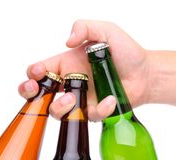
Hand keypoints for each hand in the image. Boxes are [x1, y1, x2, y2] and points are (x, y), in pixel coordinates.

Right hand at [18, 20, 149, 120]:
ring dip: (59, 107)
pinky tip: (110, 100)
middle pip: (38, 95)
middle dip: (30, 94)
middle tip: (36, 91)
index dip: (33, 74)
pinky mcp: (94, 113)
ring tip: (72, 99)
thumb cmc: (126, 52)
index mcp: (66, 64)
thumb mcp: (106, 30)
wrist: (146, 74)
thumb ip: (85, 27)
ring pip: (57, 112)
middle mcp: (70, 84)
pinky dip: (99, 110)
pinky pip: (88, 117)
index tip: (39, 73)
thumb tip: (68, 41)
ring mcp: (81, 100)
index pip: (39, 71)